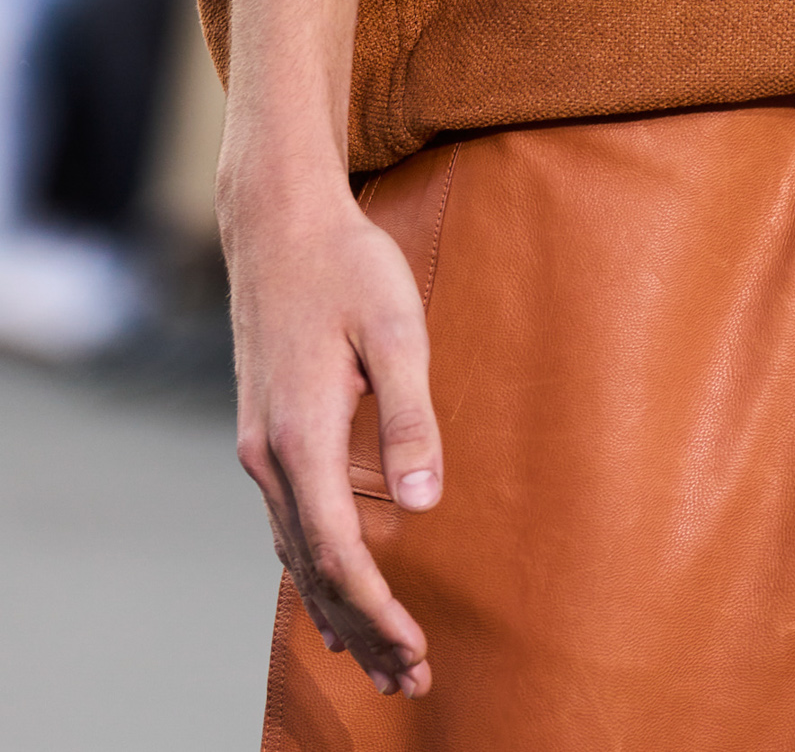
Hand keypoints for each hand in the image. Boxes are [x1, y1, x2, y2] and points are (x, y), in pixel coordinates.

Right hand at [221, 168, 442, 696]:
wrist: (277, 221)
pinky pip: (286, 525)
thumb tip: (423, 502)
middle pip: (312, 570)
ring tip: (380, 662)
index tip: (416, 651)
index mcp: (301, 435)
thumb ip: (411, 415)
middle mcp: (269, 454)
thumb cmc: (347, 264)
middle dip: (360, 631)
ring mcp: (259, 446)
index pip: (338, 553)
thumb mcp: (396, 327)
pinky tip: (331, 596)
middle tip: (410, 683)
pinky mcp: (264, 433)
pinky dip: (312, 573)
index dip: (377, 609)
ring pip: (294, 553)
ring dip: (336, 610)